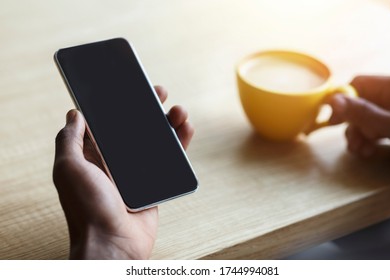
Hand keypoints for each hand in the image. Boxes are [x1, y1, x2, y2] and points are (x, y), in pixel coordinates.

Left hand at [53, 86, 193, 258]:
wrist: (113, 244)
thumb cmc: (87, 209)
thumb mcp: (68, 170)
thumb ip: (69, 140)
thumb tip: (75, 113)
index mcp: (96, 155)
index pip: (110, 122)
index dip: (121, 103)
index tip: (132, 86)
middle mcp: (118, 161)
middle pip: (137, 126)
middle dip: (149, 107)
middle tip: (159, 91)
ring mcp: (139, 171)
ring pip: (157, 140)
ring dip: (168, 122)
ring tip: (179, 110)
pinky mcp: (157, 182)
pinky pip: (171, 159)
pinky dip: (180, 143)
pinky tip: (186, 128)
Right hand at [328, 75, 389, 156]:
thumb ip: (365, 113)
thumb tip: (332, 100)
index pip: (358, 84)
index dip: (342, 100)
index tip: (332, 121)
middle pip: (361, 104)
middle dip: (351, 124)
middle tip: (349, 141)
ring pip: (367, 119)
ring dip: (358, 136)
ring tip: (359, 151)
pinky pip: (378, 129)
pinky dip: (369, 141)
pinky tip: (369, 152)